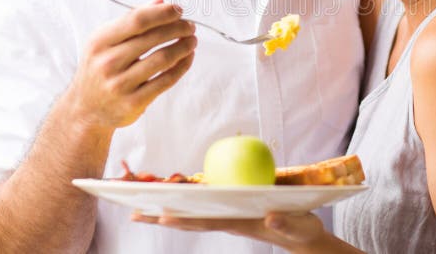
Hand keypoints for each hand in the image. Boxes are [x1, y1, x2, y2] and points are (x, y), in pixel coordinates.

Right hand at [67, 0, 196, 129]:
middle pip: (153, 38)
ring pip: (163, 59)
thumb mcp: (105, 41)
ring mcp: (120, 84)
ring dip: (183, 46)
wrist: (86, 109)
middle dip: (178, 28)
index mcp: (100, 42)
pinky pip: (166, 80)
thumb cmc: (99, 68)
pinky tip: (187, 57)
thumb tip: (161, 2)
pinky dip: (182, 66)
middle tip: (190, 26)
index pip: (137, 20)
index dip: (162, 13)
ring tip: (192, 40)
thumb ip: (131, 20)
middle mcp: (108, 62)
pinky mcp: (134, 102)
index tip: (178, 10)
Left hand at [131, 211, 327, 251]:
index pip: (208, 222)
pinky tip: (174, 198)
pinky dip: (185, 203)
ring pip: (193, 214)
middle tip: (133, 214)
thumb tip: (271, 217)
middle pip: (190, 219)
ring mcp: (229, 217)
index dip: (185, 220)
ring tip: (140, 209)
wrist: (303, 237)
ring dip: (167, 211)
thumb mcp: (299, 227)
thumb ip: (286, 223)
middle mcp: (229, 221)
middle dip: (162, 217)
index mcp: (241, 224)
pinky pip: (203, 207)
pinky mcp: (233, 212)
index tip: (162, 217)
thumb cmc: (302, 231)